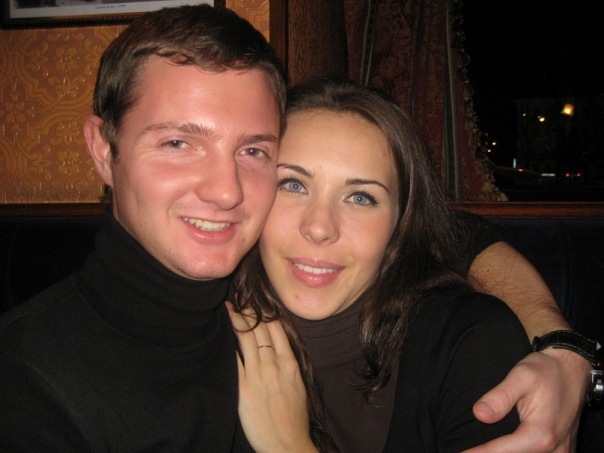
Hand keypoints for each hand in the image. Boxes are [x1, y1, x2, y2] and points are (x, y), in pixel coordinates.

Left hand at [227, 302, 316, 452]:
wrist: (286, 443)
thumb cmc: (294, 417)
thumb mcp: (299, 384)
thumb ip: (289, 364)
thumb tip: (280, 348)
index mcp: (290, 362)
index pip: (277, 328)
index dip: (266, 312)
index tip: (258, 302)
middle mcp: (274, 364)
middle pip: (260, 329)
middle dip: (250, 311)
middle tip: (240, 298)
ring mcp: (257, 374)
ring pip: (246, 338)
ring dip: (237, 320)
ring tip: (230, 308)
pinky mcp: (243, 387)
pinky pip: (235, 359)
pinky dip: (229, 343)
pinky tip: (223, 332)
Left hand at [464, 349, 588, 451]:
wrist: (573, 369)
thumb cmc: (546, 370)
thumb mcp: (521, 375)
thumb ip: (500, 396)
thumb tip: (479, 414)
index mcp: (541, 433)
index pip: (503, 452)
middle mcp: (554, 449)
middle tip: (470, 450)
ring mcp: (561, 452)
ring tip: (483, 448)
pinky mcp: (563, 451)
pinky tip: (504, 447)